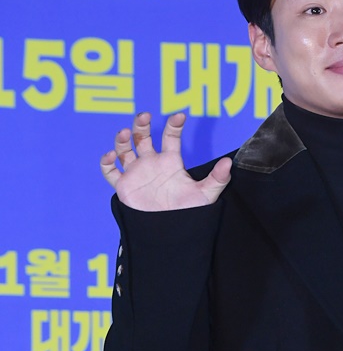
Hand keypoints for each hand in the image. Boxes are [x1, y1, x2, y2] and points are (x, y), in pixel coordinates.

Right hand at [100, 111, 231, 210]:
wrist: (170, 234)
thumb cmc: (188, 214)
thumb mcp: (205, 195)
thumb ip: (217, 179)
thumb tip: (228, 163)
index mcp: (170, 162)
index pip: (170, 137)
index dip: (173, 125)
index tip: (179, 116)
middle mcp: (152, 163)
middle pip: (142, 137)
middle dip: (141, 125)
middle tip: (144, 116)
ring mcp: (136, 173)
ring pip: (124, 150)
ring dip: (122, 140)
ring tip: (125, 134)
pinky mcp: (124, 186)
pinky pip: (110, 172)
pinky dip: (106, 163)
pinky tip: (110, 156)